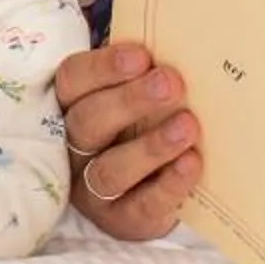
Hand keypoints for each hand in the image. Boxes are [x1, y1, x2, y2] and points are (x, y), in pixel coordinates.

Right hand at [56, 41, 202, 239]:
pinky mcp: (121, 220)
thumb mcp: (136, 100)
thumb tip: (185, 43)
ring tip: (188, 125)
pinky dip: (169, 183)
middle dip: (129, 101)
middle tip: (171, 83)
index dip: (102, 68)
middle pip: (88, 123)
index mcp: (71, 107)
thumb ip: (145, 76)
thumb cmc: (140, 130)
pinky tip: (192, 163)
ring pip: (110, 170)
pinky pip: (142, 204)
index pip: (72, 81)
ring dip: (150, 146)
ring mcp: (92, 190)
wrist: (151, 194)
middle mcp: (73, 149)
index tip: (142, 56)